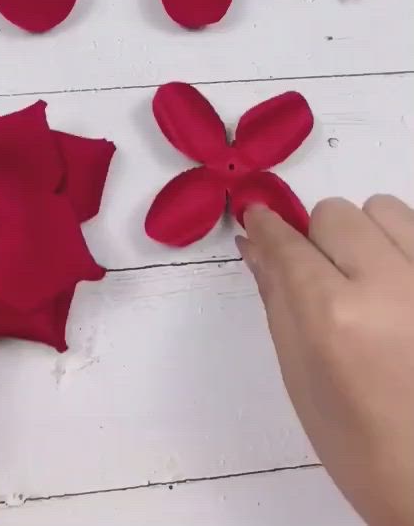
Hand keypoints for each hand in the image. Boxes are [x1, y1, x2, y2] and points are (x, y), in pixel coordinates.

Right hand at [238, 196, 413, 525]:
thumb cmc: (360, 445)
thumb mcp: (302, 379)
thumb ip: (277, 299)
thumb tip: (255, 244)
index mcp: (334, 318)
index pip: (287, 243)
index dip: (267, 227)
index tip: (259, 222)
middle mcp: (388, 285)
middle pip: (336, 214)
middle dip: (319, 240)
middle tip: (326, 281)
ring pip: (385, 208)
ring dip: (368, 235)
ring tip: (374, 284)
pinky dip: (403, 249)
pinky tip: (402, 292)